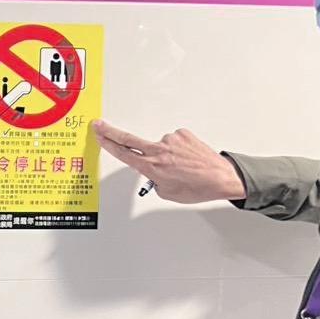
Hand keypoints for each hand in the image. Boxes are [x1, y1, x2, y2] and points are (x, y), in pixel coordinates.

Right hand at [92, 121, 245, 203]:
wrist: (221, 177)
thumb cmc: (198, 188)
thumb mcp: (168, 193)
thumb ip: (155, 181)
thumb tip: (154, 173)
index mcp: (151, 167)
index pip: (123, 153)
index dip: (108, 143)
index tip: (98, 135)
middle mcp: (159, 151)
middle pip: (128, 139)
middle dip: (111, 132)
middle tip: (100, 125)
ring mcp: (171, 140)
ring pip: (160, 146)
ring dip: (167, 154)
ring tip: (182, 166)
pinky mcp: (183, 134)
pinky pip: (175, 141)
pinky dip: (179, 149)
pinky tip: (188, 158)